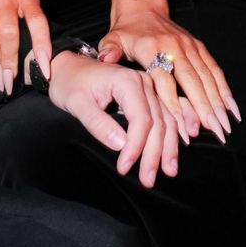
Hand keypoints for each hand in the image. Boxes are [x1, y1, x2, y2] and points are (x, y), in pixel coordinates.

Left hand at [46, 52, 176, 187]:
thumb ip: (97, 123)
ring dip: (168, 148)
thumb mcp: (76, 103)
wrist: (67, 66)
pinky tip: (178, 148)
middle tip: (148, 179)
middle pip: (158, 122)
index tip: (125, 167)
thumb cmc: (69, 83)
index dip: (136, 146)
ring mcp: (149, 87)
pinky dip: (174, 132)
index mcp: (126, 81)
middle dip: (154, 154)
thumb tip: (121, 144)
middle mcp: (143, 82)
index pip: (141, 119)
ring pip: (167, 120)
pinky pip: (168, 114)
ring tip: (167, 171)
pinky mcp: (149, 93)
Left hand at [99, 8, 238, 142]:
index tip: (182, 123)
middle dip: (205, 109)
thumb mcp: (112, 39)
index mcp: (152, 48)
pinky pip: (215, 71)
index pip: (165, 79)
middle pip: (193, 82)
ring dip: (219, 103)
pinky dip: (225, 90)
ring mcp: (190, 47)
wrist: (143, 9)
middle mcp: (175, 47)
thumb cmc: (127, 32)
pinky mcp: (199, 47)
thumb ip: (108, 51)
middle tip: (215, 132)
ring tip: (225, 126)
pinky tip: (232, 108)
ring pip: (207, 78)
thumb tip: (106, 58)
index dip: (174, 102)